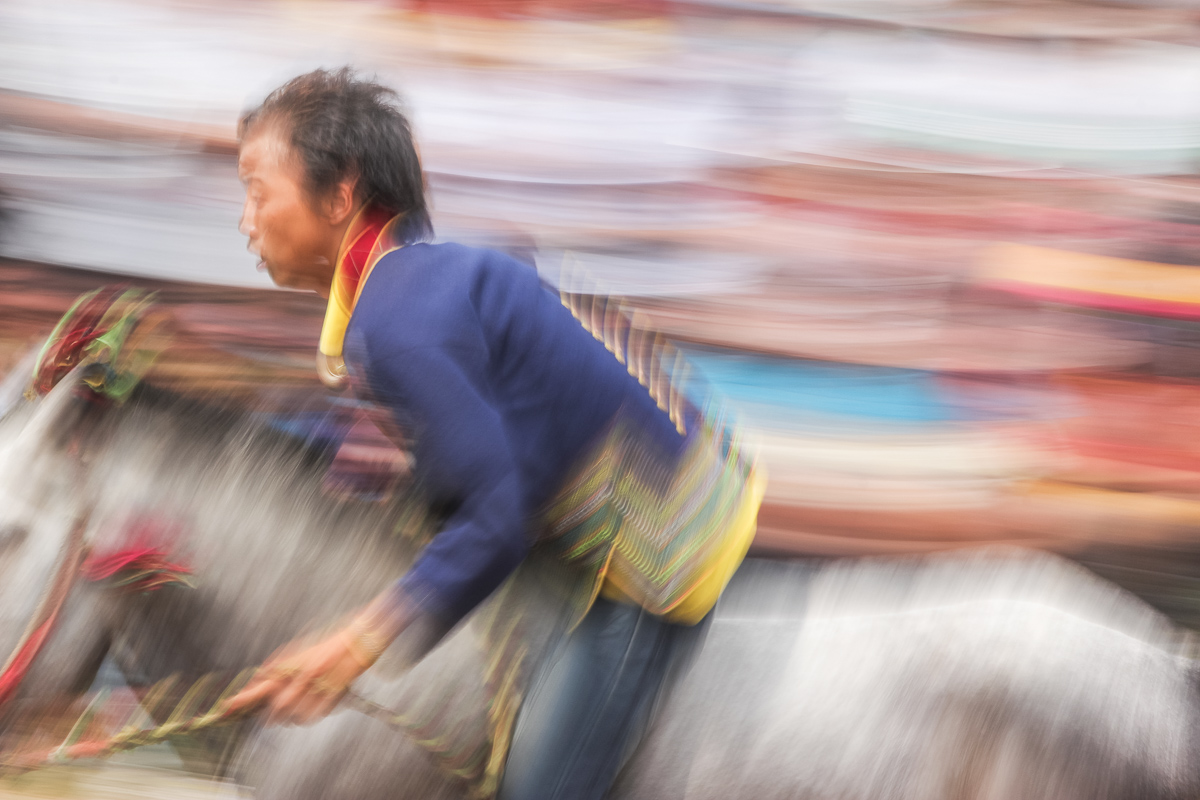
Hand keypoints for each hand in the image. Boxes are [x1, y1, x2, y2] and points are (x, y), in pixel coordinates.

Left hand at [223, 627, 369, 725]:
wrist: (359, 640)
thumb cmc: (328, 644)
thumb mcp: (299, 650)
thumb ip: (277, 664)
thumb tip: (256, 679)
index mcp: (294, 661)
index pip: (263, 683)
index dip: (244, 698)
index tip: (226, 707)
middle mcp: (305, 673)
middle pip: (278, 706)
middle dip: (271, 716)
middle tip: (270, 718)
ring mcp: (320, 684)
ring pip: (295, 715)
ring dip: (290, 718)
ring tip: (293, 712)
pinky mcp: (334, 693)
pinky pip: (314, 716)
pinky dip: (307, 718)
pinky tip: (308, 712)